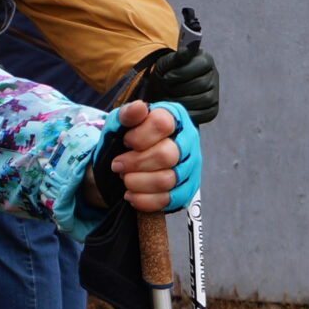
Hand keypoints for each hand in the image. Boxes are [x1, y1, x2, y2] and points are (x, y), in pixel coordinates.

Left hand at [93, 98, 199, 213]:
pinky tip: (131, 194)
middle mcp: (188, 140)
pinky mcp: (187, 189)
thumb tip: (139, 108)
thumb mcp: (120, 123)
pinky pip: (168, 200)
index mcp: (174, 118)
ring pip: (167, 180)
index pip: (162, 125)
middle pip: (166, 156)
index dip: (138, 137)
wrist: (125, 162)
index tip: (125, 141)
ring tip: (125, 179)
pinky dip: (144, 200)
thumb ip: (128, 115)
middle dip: (135, 163)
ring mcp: (190, 166)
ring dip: (137, 182)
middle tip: (118, 165)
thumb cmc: (126, 138)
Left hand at [136, 43, 219, 125]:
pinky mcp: (212, 109)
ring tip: (170, 99)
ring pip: (205, 99)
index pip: (202, 65)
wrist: (161, 92)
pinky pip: (206, 114)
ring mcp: (214, 93)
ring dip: (183, 101)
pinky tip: (177, 110)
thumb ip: (175, 58)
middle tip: (166, 89)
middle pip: (202, 84)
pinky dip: (190, 114)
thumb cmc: (165, 75)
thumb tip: (184, 52)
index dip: (182, 72)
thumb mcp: (165, 64)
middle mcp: (214, 75)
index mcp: (205, 60)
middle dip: (180, 88)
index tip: (166, 76)